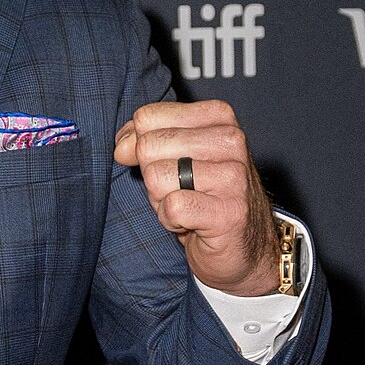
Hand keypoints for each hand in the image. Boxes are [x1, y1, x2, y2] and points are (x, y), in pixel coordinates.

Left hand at [113, 98, 279, 296]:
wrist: (243, 247)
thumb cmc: (203, 197)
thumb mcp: (171, 158)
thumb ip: (142, 140)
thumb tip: (122, 147)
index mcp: (218, 117)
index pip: (148, 118)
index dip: (142, 148)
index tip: (166, 165)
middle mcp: (230, 140)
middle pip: (149, 147)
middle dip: (152, 177)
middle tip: (179, 191)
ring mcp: (233, 176)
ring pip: (157, 177)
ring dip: (161, 200)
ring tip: (187, 206)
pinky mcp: (228, 212)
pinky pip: (171, 207)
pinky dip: (170, 221)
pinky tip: (190, 223)